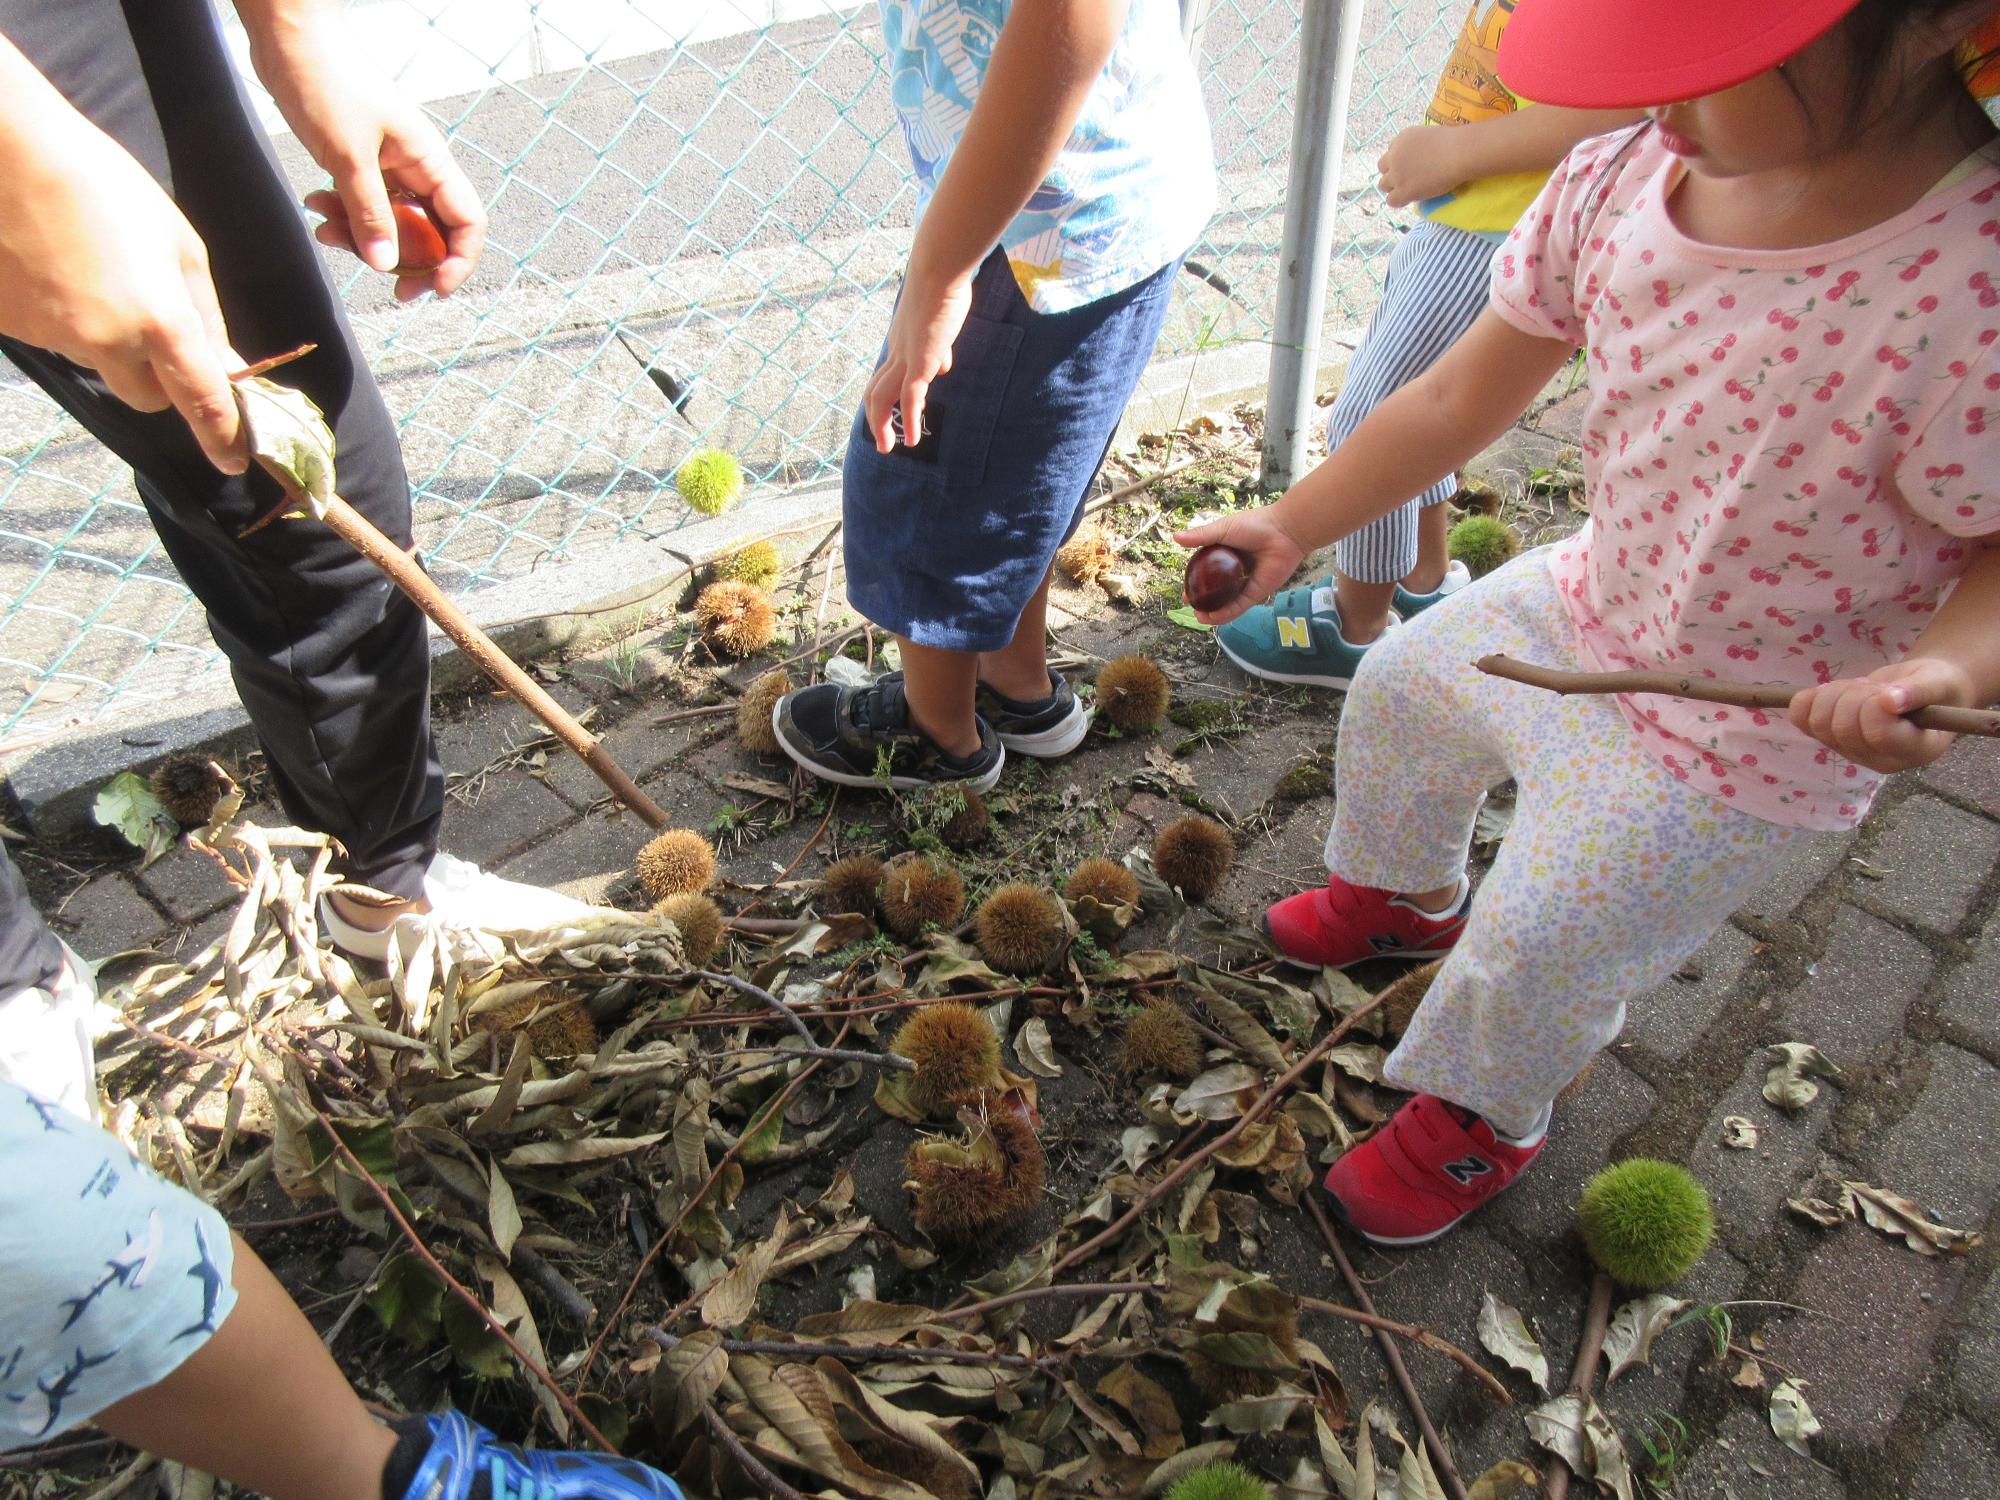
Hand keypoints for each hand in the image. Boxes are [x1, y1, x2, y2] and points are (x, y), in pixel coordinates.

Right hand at [0, 103, 243, 470]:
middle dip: (159, 377)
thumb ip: (206, 316)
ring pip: (99, 364)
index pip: (203, 403)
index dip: (224, 438)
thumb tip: (226, 367)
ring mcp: (53, 337)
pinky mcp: (11, 327)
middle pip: (148, 397)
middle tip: (152, 325)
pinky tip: (55, 270)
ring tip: (92, 272)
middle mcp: (107, 342)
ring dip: (107, 339)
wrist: (10, 152)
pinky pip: (53, 339)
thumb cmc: (107, 187)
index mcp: (162, 322)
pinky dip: (62, 317)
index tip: (235, 460)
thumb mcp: (179, 244)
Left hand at [254, 10, 484, 298]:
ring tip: (327, 233)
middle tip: (389, 288)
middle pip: (432, 232)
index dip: (458, 260)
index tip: (434, 287)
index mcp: (428, 160)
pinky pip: (363, 206)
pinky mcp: (360, 163)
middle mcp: (416, 167)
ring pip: (392, 223)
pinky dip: (343, 216)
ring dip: (364, 238)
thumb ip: (369, 214)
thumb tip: (387, 266)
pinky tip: (316, 207)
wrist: (288, 39)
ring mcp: (388, 166)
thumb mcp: (348, 157)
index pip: (466, 222)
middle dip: (410, 262)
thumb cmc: (325, 82)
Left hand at [864, 267, 973, 452]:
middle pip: (875, 391)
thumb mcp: (941, 322)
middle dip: (876, 419)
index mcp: (901, 342)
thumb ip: (940, 346)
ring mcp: (906, 358)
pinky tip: (914, 439)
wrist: (938, 271)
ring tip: (889, 448)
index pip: (886, 375)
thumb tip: (944, 366)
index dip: (886, 397)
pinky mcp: (920, 362)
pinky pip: (909, 398)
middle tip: (883, 441)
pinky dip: (909, 420)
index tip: (894, 415)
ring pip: (882, 399)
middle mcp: (897, 352)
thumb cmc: (944, 288)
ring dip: (883, 426)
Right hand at [1172, 508, 1311, 624]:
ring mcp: (1246, 583)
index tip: (1185, 591)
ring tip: (1199, 617)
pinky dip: (1227, 613)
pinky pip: (1240, 606)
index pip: (1207, 573)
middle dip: (1203, 600)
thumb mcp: (1223, 529)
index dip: (1195, 583)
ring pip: (1227, 602)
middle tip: (1190, 605)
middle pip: (1217, 590)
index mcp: (1226, 554)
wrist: (1284, 531)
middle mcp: (1236, 571)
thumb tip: (1175, 537)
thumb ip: (1201, 536)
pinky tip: (1214, 618)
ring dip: (1213, 612)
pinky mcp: (1258, 593)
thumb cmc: (1255, 525)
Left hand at [1376, 126, 1467, 208]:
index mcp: (1401, 138)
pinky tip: (1410, 198)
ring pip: (1383, 185)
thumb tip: (1420, 160)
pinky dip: (1399, 200)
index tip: (1412, 165)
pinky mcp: (1402, 190)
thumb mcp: (1430, 137)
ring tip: (1409, 190)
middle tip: (1408, 179)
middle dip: (1393, 173)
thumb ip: (1419, 147)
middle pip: (1382, 168)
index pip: (1391, 151)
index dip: (1401, 160)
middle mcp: (1394, 155)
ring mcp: (1397, 174)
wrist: (1458, 153)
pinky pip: (1391, 200)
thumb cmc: (1454, 142)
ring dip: (1394, 187)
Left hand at [1788, 657, 1972, 772]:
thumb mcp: (1938, 682)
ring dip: (1834, 694)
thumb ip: (1918, 692)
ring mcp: (1851, 752)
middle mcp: (1880, 759)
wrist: (1921, 690)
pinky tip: (1834, 692)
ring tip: (1861, 688)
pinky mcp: (1828, 739)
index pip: (1878, 734)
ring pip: (1818, 722)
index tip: (1888, 691)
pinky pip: (1800, 718)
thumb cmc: (1938, 688)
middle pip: (1843, 728)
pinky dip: (1810, 698)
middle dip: (1854, 695)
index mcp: (1915, 750)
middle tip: (1875, 686)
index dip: (1873, 705)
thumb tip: (1890, 701)